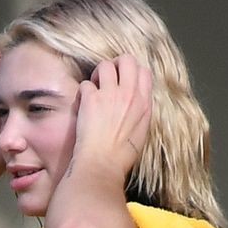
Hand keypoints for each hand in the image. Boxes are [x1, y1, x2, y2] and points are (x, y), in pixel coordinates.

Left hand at [70, 55, 153, 186]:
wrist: (102, 166)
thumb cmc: (120, 157)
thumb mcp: (141, 132)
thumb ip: (140, 111)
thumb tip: (134, 100)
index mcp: (144, 103)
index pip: (143, 71)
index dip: (132, 73)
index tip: (123, 82)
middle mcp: (129, 94)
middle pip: (126, 60)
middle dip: (115, 65)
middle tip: (107, 78)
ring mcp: (110, 94)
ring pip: (105, 65)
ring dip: (98, 75)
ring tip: (94, 90)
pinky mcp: (92, 99)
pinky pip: (86, 83)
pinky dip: (83, 93)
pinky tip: (83, 105)